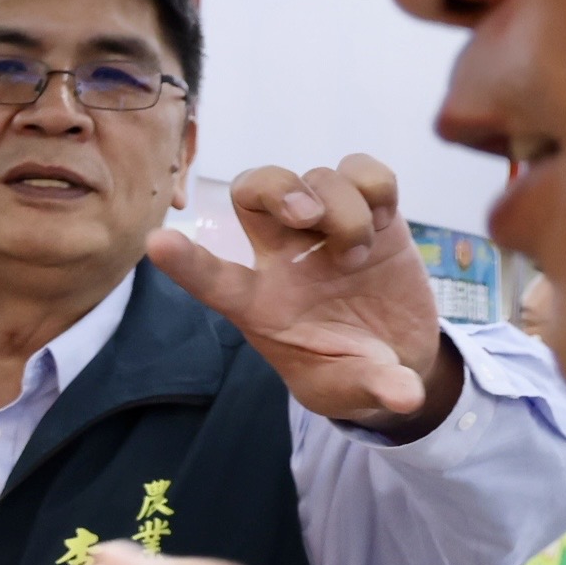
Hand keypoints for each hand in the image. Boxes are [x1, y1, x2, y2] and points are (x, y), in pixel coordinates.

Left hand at [146, 156, 462, 430]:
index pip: (210, 279)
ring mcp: (323, 229)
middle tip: (307, 216)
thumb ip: (372, 387)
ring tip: (358, 254)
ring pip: (314, 178)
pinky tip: (384, 219)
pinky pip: (359, 168)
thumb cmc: (353, 373)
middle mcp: (282, 257)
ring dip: (342, 207)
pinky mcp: (369, 213)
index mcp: (259, 303)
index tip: (158, 243)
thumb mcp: (355, 390)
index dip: (185, 262)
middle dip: (277, 189)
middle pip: (251, 191)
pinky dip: (374, 183)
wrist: (395, 354)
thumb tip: (407, 396)